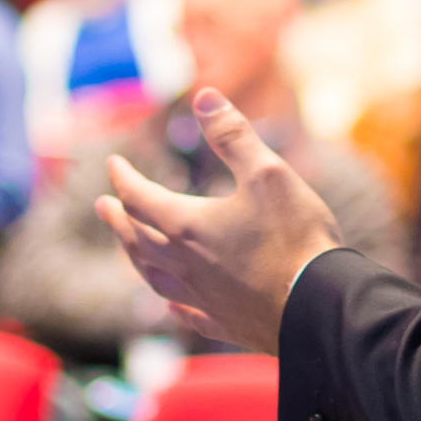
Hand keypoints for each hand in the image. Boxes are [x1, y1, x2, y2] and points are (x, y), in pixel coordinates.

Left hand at [95, 88, 343, 352]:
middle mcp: (185, 264)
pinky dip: (171, 304)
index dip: (124, 177)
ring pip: (153, 277)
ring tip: (128, 248)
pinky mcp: (223, 322)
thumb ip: (232, 136)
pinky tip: (169, 304)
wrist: (318, 305)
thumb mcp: (268, 172)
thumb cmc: (295, 236)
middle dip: (118, 219)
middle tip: (103, 207)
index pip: (140, 197)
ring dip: (134, 258)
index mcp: (188, 225)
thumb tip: (204, 97)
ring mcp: (202, 297)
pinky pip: (186, 313)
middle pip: (137, 240)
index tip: (114, 164)